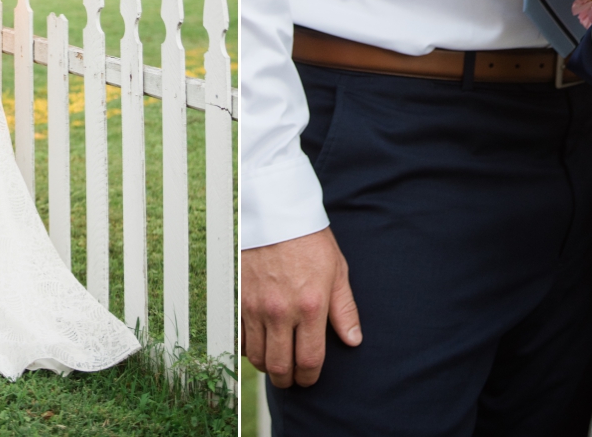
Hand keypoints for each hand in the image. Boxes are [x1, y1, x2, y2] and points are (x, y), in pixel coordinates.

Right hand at [241, 226, 360, 388]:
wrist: (273, 211)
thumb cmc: (309, 239)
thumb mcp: (336, 270)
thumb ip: (344, 309)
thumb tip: (353, 340)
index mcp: (310, 306)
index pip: (309, 360)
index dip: (309, 377)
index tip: (309, 379)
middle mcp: (281, 311)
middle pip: (279, 366)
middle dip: (286, 380)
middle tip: (291, 379)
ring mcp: (256, 306)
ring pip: (256, 356)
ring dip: (266, 365)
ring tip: (275, 361)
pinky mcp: (238, 298)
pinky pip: (240, 337)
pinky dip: (248, 347)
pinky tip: (258, 342)